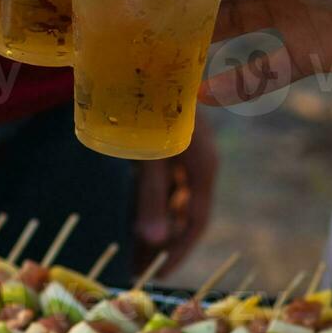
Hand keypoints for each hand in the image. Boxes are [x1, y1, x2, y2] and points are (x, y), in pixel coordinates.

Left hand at [135, 113, 218, 274]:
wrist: (149, 57)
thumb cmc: (149, 103)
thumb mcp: (149, 154)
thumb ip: (150, 198)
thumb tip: (153, 244)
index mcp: (203, 167)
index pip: (195, 222)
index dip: (177, 252)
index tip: (155, 275)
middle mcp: (199, 163)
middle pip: (185, 214)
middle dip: (162, 244)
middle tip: (134, 269)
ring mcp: (185, 153)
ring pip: (173, 200)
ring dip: (154, 225)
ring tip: (128, 248)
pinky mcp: (169, 144)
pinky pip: (163, 184)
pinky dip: (149, 204)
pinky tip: (129, 214)